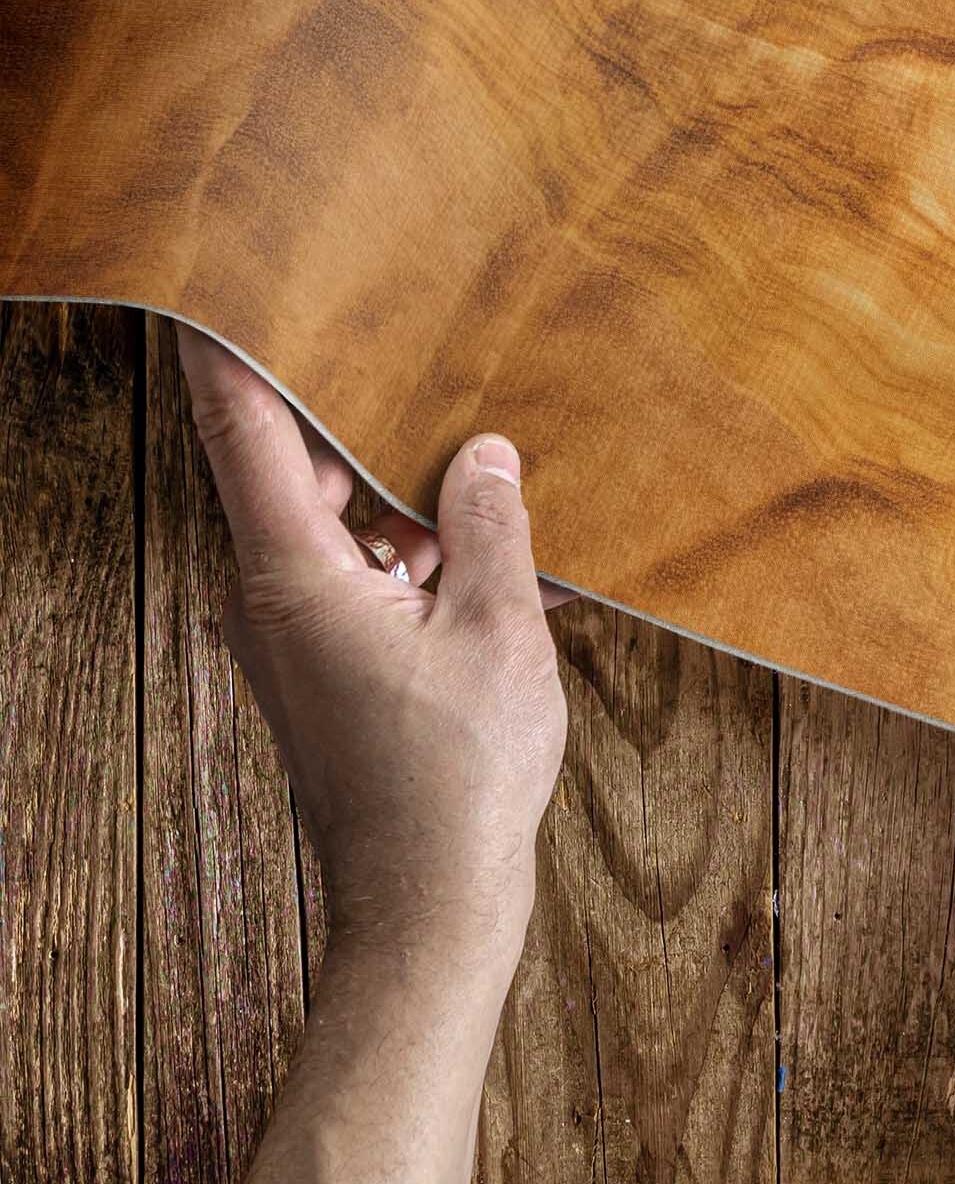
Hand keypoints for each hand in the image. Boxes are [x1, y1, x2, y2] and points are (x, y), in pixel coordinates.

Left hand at [178, 323, 566, 979]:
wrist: (428, 901)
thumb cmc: (457, 776)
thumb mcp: (499, 629)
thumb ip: (489, 526)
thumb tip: (484, 454)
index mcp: (294, 574)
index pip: (242, 428)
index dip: (231, 348)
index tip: (228, 282)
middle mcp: (269, 598)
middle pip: (288, 469)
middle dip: (351, 417)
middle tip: (412, 359)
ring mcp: (291, 639)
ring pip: (327, 526)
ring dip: (392, 497)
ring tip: (474, 472)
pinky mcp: (322, 671)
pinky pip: (351, 579)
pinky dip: (403, 556)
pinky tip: (481, 559)